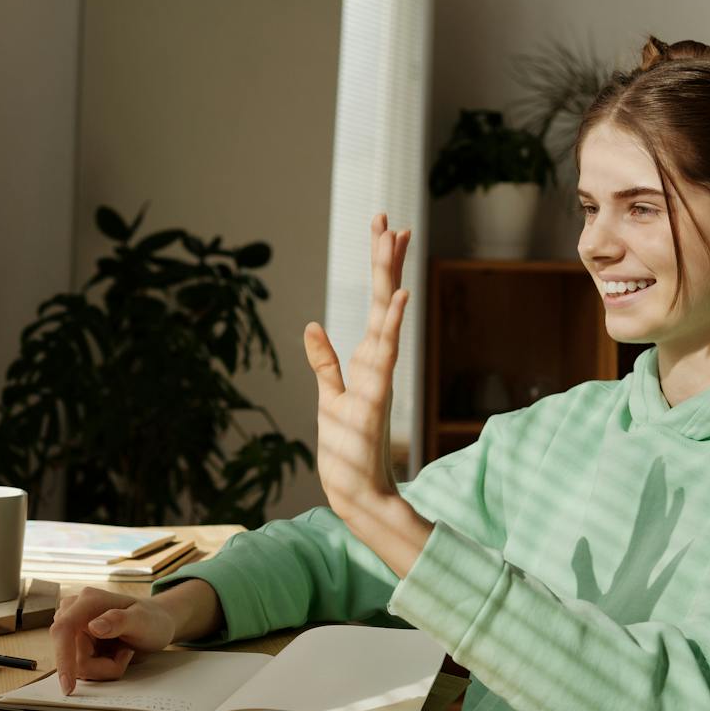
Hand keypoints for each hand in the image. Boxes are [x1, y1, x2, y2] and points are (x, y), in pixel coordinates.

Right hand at [50, 587, 175, 694]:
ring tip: (122, 652)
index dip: (62, 658)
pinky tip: (113, 656)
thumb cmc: (151, 619)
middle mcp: (72, 613)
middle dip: (100, 666)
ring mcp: (72, 629)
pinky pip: (80, 668)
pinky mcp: (74, 644)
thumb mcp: (143, 620)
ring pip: (76, 666)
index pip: (63, 630)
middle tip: (126, 654)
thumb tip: (93, 627)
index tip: (69, 686)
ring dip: (102, 668)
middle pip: (71, 656)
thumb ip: (119, 620)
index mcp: (87, 601)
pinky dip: (100, 669)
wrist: (154, 623)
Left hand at [304, 213, 409, 522]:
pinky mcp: (374, 398)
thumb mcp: (329, 396)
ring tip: (396, 240)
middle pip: (382, 300)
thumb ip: (324, 361)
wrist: (357, 491)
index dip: (381, 267)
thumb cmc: (347, 447)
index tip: (386, 229)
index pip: (376, 304)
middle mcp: (378, 362)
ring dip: (389, 280)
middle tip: (389, 218)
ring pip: (384, 319)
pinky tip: (397, 297)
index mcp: (369, 359)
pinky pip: (383, 355)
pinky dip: (391, 325)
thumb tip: (312, 326)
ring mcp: (378, 378)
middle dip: (386, 260)